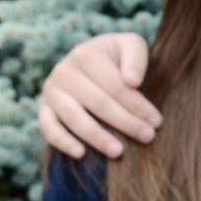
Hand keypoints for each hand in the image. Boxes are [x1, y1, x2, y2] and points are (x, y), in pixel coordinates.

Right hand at [38, 34, 157, 159]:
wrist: (88, 59)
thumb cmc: (116, 57)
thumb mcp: (130, 46)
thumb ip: (136, 58)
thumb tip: (132, 82)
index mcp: (86, 54)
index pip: (115, 85)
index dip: (137, 105)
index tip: (156, 121)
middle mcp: (64, 71)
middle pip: (98, 103)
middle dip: (125, 122)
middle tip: (148, 138)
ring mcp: (51, 90)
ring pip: (74, 117)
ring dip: (97, 137)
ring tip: (118, 152)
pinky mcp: (44, 108)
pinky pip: (49, 127)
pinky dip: (62, 142)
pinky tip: (81, 154)